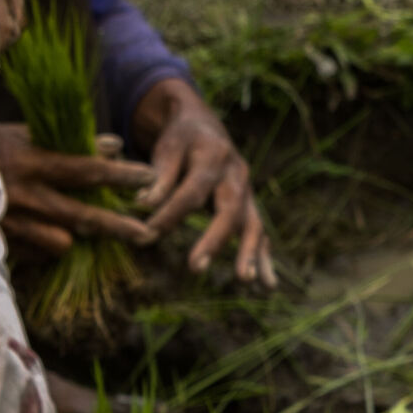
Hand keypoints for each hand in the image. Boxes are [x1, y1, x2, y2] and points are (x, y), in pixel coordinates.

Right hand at [0, 120, 153, 255]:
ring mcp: (13, 224)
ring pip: (63, 242)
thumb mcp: (20, 135)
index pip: (85, 169)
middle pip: (84, 216)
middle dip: (119, 226)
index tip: (150, 177)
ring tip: (74, 225)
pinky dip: (47, 246)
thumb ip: (68, 140)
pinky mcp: (4, 244)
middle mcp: (25, 196)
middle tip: (149, 234)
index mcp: (29, 162)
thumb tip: (114, 144)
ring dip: (73, 235)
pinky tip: (43, 234)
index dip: (120, 175)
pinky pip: (39, 254)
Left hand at [131, 77, 273, 287]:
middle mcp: (236, 174)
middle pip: (229, 210)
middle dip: (213, 240)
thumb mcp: (167, 148)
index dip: (170, 212)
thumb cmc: (181, 140)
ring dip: (249, 254)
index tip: (149, 233)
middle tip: (195, 267)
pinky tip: (268, 285)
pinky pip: (261, 236)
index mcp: (213, 155)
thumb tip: (144, 204)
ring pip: (252, 225)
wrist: (206, 127)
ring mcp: (249, 194)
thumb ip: (159, 177)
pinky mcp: (252, 209)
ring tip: (244, 280)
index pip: (192, 190)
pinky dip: (264, 260)